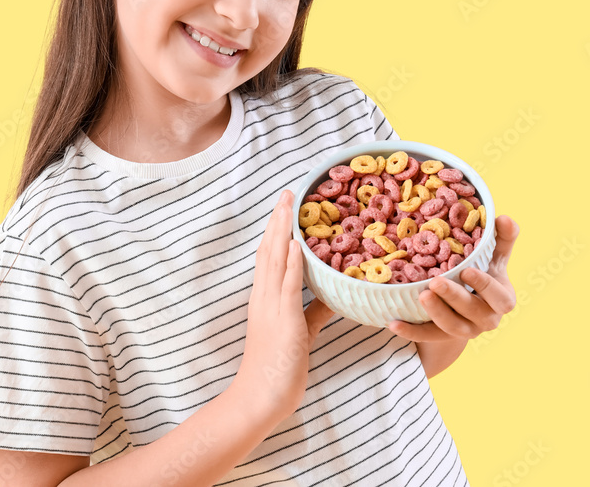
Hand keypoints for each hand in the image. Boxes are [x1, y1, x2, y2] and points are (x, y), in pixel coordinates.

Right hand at [232, 190, 334, 418]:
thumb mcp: (299, 333)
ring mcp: (271, 307)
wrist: (260, 396)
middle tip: (286, 193)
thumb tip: (328, 297)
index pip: (268, 257)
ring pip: (274, 260)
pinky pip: (288, 285)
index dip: (275, 230)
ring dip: (282, 231)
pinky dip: (291, 262)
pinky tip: (295, 243)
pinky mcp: (283, 320)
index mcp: (264, 299)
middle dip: (277, 221)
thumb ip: (312, 312)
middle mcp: (263, 297)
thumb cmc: (277, 368)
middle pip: (268, 250)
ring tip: (288, 205)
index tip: (283, 207)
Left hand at [388, 215, 518, 342]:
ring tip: (421, 296)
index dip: (484, 286)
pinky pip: (426, 337)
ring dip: (436, 313)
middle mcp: (486, 318)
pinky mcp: (442, 337)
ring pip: (452, 327)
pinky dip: (411, 332)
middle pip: (473, 312)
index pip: (500, 298)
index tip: (466, 271)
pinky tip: (394, 323)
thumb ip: (502, 238)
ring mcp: (465, 330)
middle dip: (454, 297)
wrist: (466, 304)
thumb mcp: (493, 256)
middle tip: (435, 282)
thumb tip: (504, 217)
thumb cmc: (482, 271)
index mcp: (502, 299)